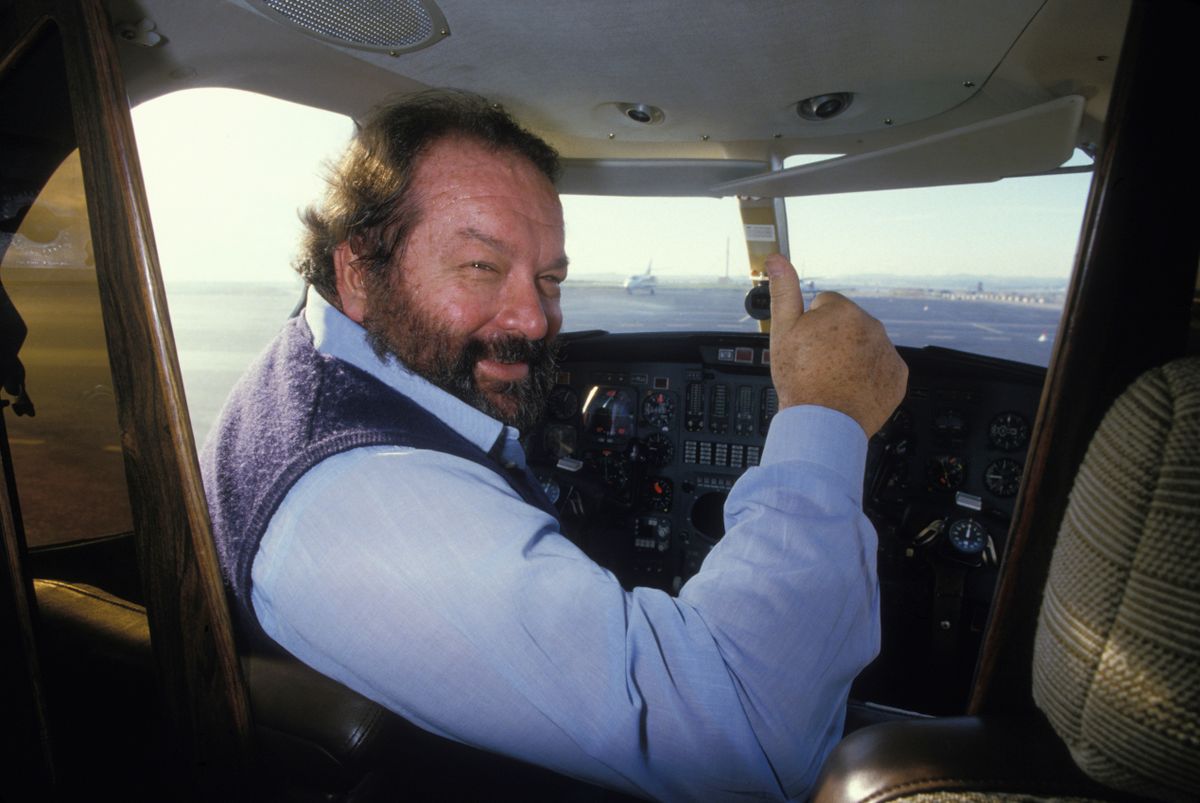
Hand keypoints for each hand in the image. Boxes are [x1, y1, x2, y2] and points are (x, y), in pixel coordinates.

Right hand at [765, 255, 907, 436]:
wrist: (823, 423)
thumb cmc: (801, 378)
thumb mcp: (783, 332)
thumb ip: (783, 292)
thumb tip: (777, 259)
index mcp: (843, 311)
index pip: (825, 305)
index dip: (811, 325)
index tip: (806, 347)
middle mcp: (872, 326)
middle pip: (847, 324)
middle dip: (834, 339)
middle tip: (817, 364)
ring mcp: (887, 351)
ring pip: (865, 344)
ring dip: (852, 355)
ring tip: (833, 378)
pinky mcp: (897, 375)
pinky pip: (881, 367)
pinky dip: (869, 375)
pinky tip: (851, 387)